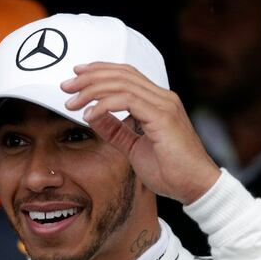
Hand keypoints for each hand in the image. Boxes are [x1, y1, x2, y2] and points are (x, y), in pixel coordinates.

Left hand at [62, 62, 219, 204]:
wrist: (195, 187)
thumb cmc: (170, 172)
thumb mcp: (133, 147)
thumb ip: (116, 130)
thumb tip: (93, 115)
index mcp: (159, 102)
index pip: (127, 75)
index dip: (100, 71)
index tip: (76, 77)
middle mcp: (163, 98)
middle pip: (122, 74)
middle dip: (89, 77)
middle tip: (65, 86)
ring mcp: (165, 105)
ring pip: (122, 84)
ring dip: (92, 90)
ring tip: (72, 102)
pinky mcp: (163, 117)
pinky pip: (127, 100)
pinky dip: (104, 104)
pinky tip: (89, 114)